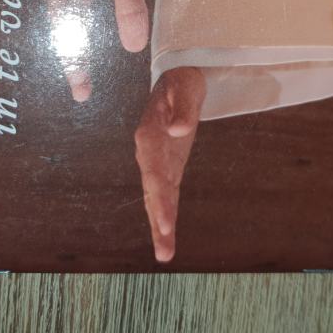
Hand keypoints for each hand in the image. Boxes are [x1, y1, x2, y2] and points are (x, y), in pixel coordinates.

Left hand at [40, 0, 148, 101]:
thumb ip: (127, 7)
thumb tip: (136, 47)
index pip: (73, 35)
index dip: (77, 65)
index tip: (83, 95)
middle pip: (62, 27)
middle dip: (71, 58)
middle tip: (80, 89)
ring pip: (61, 4)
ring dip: (68, 31)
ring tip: (76, 61)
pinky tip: (74, 9)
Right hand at [134, 67, 205, 262]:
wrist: (178, 78)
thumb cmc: (181, 80)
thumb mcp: (184, 87)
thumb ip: (182, 109)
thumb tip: (178, 131)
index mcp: (149, 133)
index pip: (153, 170)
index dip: (158, 197)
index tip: (165, 221)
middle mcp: (148, 152)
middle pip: (151, 190)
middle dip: (158, 219)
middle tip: (164, 248)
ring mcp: (157, 160)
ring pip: (156, 197)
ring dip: (160, 225)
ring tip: (164, 254)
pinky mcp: (168, 165)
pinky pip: (166, 193)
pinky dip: (167, 213)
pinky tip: (167, 235)